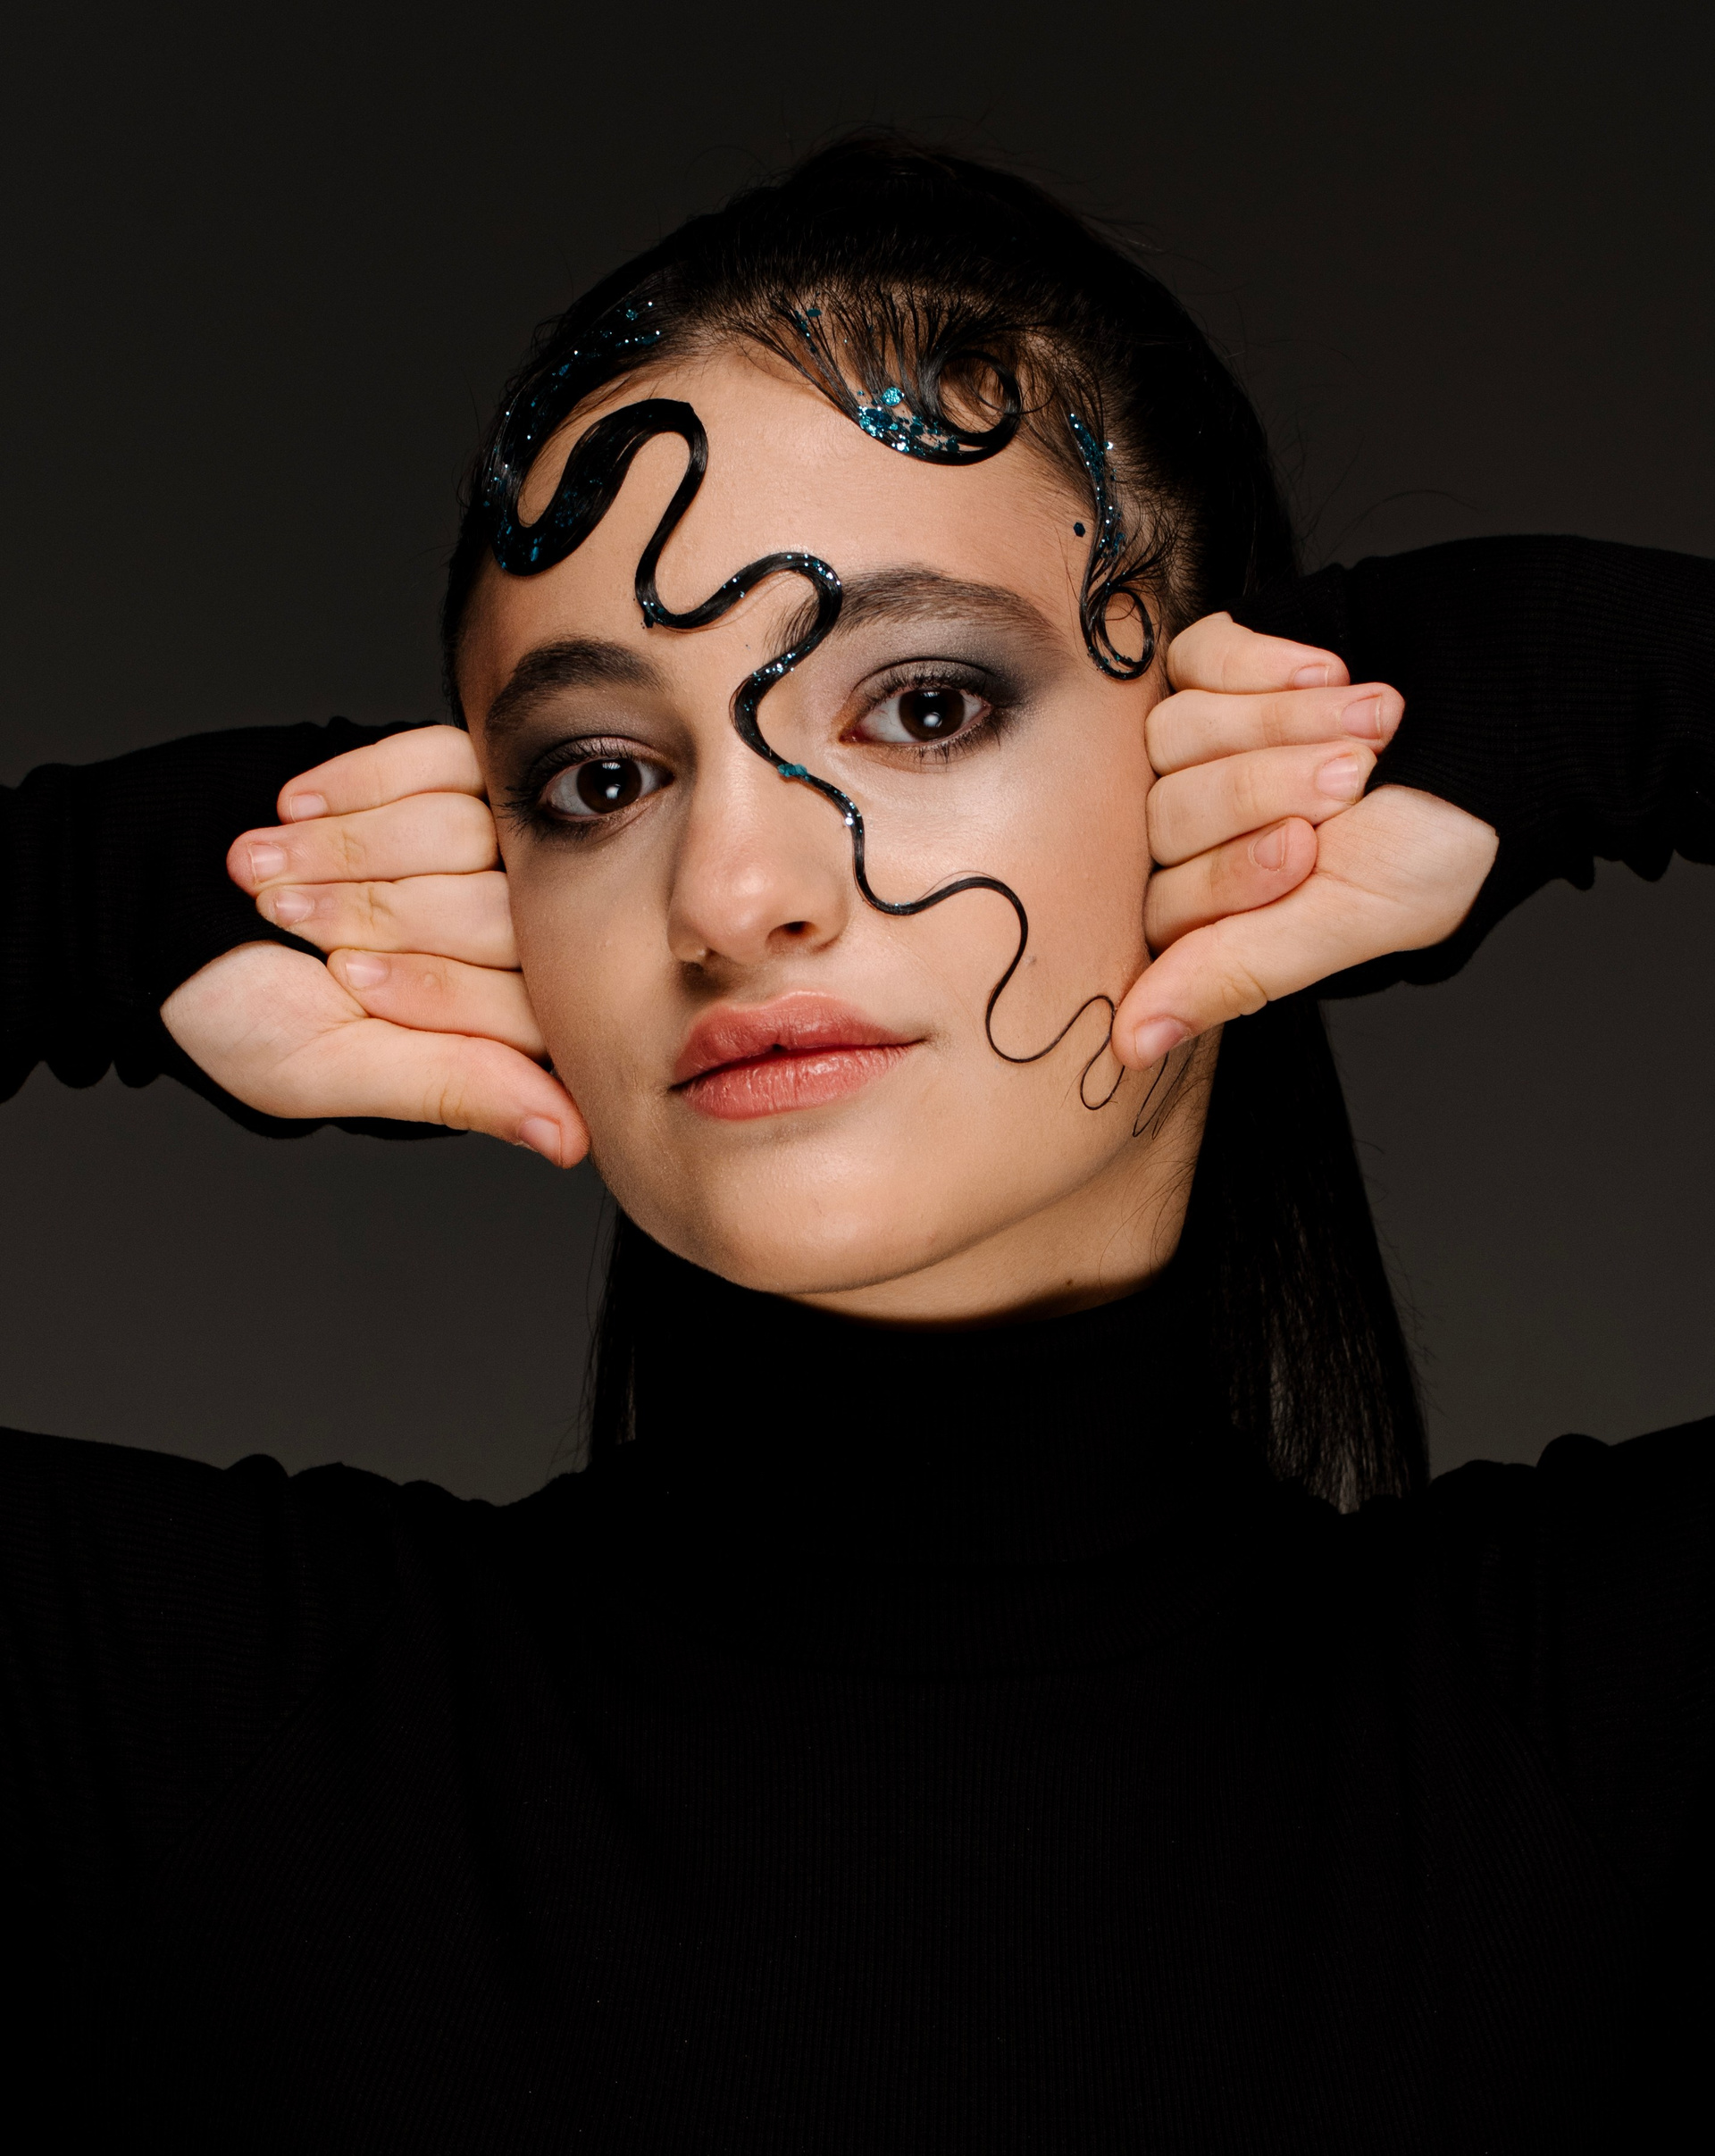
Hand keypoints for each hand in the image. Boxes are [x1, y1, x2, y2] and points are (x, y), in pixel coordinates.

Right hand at [160, 726, 587, 1163]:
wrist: (143, 894)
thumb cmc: (230, 1000)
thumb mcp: (328, 1066)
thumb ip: (455, 1086)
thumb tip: (573, 1139)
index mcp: (497, 1028)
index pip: (534, 1005)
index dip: (434, 989)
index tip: (346, 982)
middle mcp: (511, 934)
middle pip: (508, 913)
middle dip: (384, 917)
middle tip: (295, 922)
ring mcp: (487, 844)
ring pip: (472, 830)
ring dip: (351, 852)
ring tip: (271, 873)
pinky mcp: (450, 769)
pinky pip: (442, 757)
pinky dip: (356, 786)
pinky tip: (294, 811)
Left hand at [1117, 614, 1498, 1064]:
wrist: (1519, 707)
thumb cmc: (1447, 829)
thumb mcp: (1350, 915)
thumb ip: (1235, 971)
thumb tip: (1134, 1046)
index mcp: (1224, 907)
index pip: (1163, 905)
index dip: (1236, 874)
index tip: (1310, 853)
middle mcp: (1197, 828)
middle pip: (1164, 816)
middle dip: (1266, 792)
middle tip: (1352, 782)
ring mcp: (1199, 740)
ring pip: (1176, 735)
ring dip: (1282, 727)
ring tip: (1372, 725)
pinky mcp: (1214, 662)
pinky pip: (1195, 662)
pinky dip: (1269, 668)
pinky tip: (1334, 677)